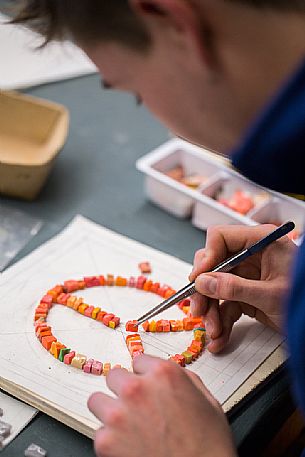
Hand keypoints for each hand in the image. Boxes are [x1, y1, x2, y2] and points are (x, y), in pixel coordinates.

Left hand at [88, 355, 236, 456]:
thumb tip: (170, 376)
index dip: (145, 376)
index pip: (138, 361)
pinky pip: (99, 432)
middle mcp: (137, 389)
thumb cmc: (209, 445)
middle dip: (124, 389)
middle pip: (114, 376)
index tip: (146, 386)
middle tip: (135, 406)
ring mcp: (118, 414)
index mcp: (163, 374)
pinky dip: (111, 440)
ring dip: (110, 410)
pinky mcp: (106, 441)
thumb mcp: (207, 401)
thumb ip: (184, 380)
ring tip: (126, 425)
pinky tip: (129, 446)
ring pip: (97, 400)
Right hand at [189, 224, 296, 352]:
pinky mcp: (246, 294)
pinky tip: (220, 338)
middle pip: (213, 265)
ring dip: (211, 311)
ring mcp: (247, 276)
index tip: (198, 279)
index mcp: (260, 242)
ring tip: (213, 331)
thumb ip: (235, 288)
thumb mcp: (271, 295)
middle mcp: (250, 255)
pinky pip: (226, 304)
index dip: (207, 257)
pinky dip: (221, 321)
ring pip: (216, 288)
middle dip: (205, 290)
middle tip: (199, 309)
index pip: (221, 238)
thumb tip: (203, 282)